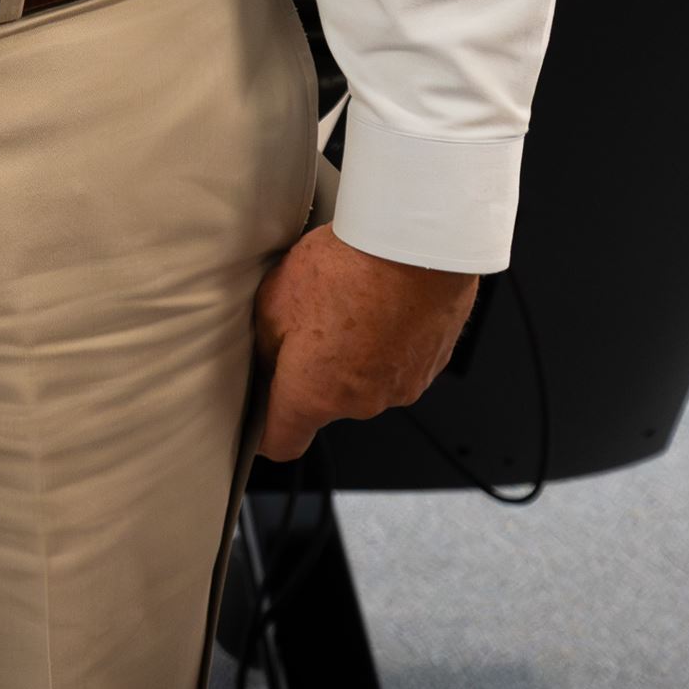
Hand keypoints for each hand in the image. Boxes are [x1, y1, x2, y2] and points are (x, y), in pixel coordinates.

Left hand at [252, 223, 478, 459]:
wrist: (414, 247)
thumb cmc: (344, 269)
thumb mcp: (273, 299)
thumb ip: (266, 345)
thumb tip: (268, 363)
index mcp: (314, 393)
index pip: (282, 441)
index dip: (265, 434)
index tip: (258, 422)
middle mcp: (360, 403)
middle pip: (323, 401)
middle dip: (311, 369)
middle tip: (306, 319)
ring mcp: (400, 388)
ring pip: (362, 379)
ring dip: (351, 353)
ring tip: (346, 302)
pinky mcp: (430, 367)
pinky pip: (395, 362)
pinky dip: (384, 342)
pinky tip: (377, 303)